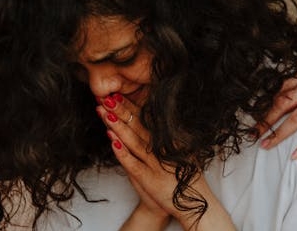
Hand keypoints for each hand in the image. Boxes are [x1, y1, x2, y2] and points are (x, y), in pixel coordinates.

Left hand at [99, 94, 234, 230]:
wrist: (192, 203)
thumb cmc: (182, 176)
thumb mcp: (180, 151)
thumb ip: (166, 136)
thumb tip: (155, 117)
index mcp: (169, 140)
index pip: (147, 119)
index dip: (131, 106)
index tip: (117, 94)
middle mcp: (163, 149)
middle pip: (139, 126)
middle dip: (121, 110)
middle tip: (106, 96)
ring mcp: (157, 164)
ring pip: (134, 141)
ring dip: (118, 126)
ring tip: (104, 112)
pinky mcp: (150, 179)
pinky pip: (133, 163)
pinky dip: (122, 152)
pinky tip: (112, 141)